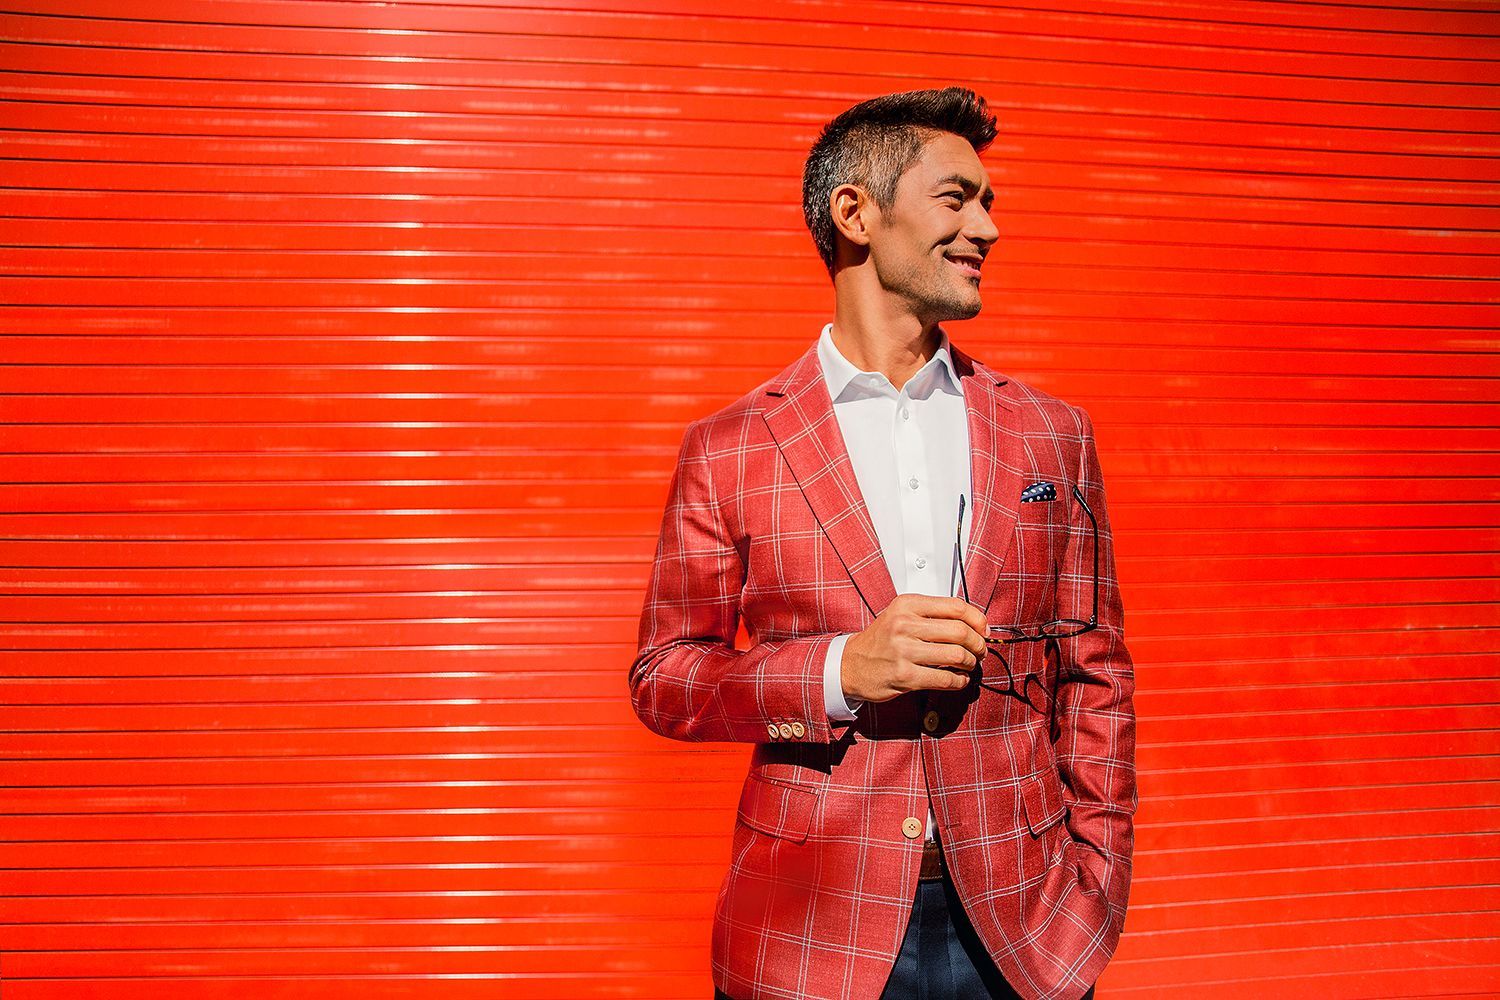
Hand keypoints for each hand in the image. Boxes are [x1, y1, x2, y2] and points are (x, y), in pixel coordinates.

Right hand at [840, 594, 987, 703]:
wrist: (850, 664)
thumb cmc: (880, 640)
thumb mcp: (901, 615)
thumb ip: (933, 615)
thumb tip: (975, 624)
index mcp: (907, 605)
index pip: (956, 607)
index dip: (978, 619)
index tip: (984, 630)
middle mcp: (905, 625)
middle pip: (960, 631)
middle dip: (978, 644)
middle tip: (980, 651)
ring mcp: (904, 651)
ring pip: (956, 655)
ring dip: (970, 663)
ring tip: (969, 665)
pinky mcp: (905, 676)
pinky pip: (945, 678)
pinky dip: (959, 681)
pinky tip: (958, 679)